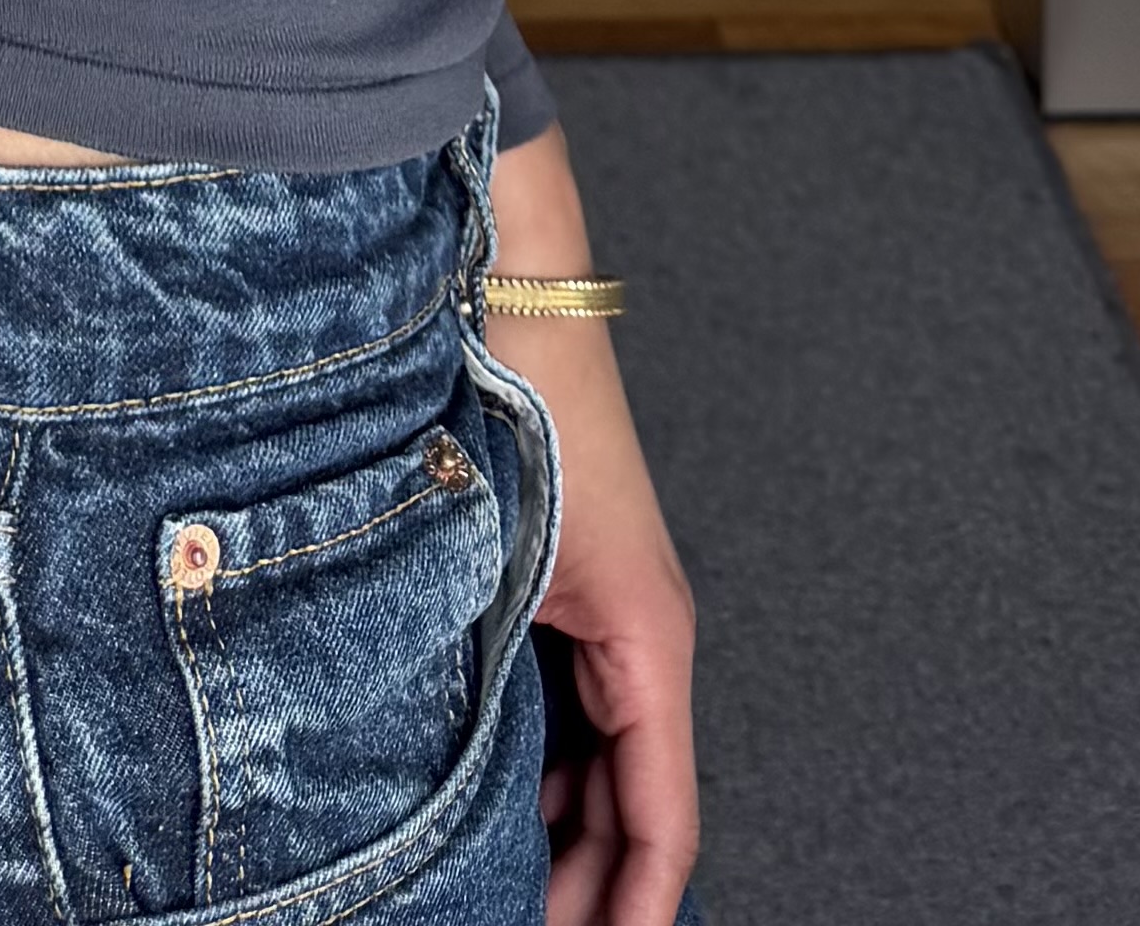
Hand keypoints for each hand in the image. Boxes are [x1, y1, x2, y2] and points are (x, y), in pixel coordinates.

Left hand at [488, 128, 697, 925]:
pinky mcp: (554, 584)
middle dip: (587, 890)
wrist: (501, 277)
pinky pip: (562, 710)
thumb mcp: (507, 567)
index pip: (663, 820)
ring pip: (593, 765)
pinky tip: (480, 809)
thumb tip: (476, 806)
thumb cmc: (517, 401)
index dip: (635, 910)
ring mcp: (596, 610)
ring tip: (494, 896)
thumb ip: (496, 688)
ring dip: (556, 838)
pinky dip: (533, 773)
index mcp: (649, 640)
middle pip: (629, 807)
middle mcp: (634, 635)